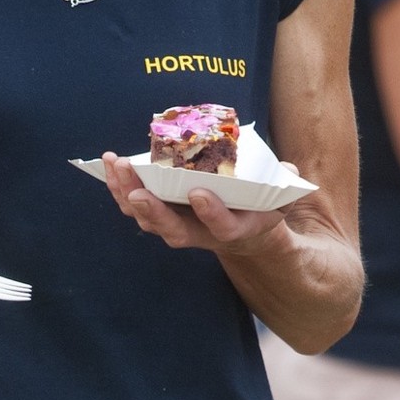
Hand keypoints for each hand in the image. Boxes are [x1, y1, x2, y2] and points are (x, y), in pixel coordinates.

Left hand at [101, 153, 289, 257]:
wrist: (244, 229)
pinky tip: (111, 165)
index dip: (211, 214)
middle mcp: (201, 234)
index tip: (201, 194)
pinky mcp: (160, 214)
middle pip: (173, 230)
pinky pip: (135, 205)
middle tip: (139, 191)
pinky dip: (120, 187)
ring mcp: (177, 225)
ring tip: (118, 167)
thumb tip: (288, 169)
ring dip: (129, 194)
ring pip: (147, 218)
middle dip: (154, 211)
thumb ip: (286, 183)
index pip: (222, 227)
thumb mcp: (282, 196)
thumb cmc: (262, 205)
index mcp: (234, 229)